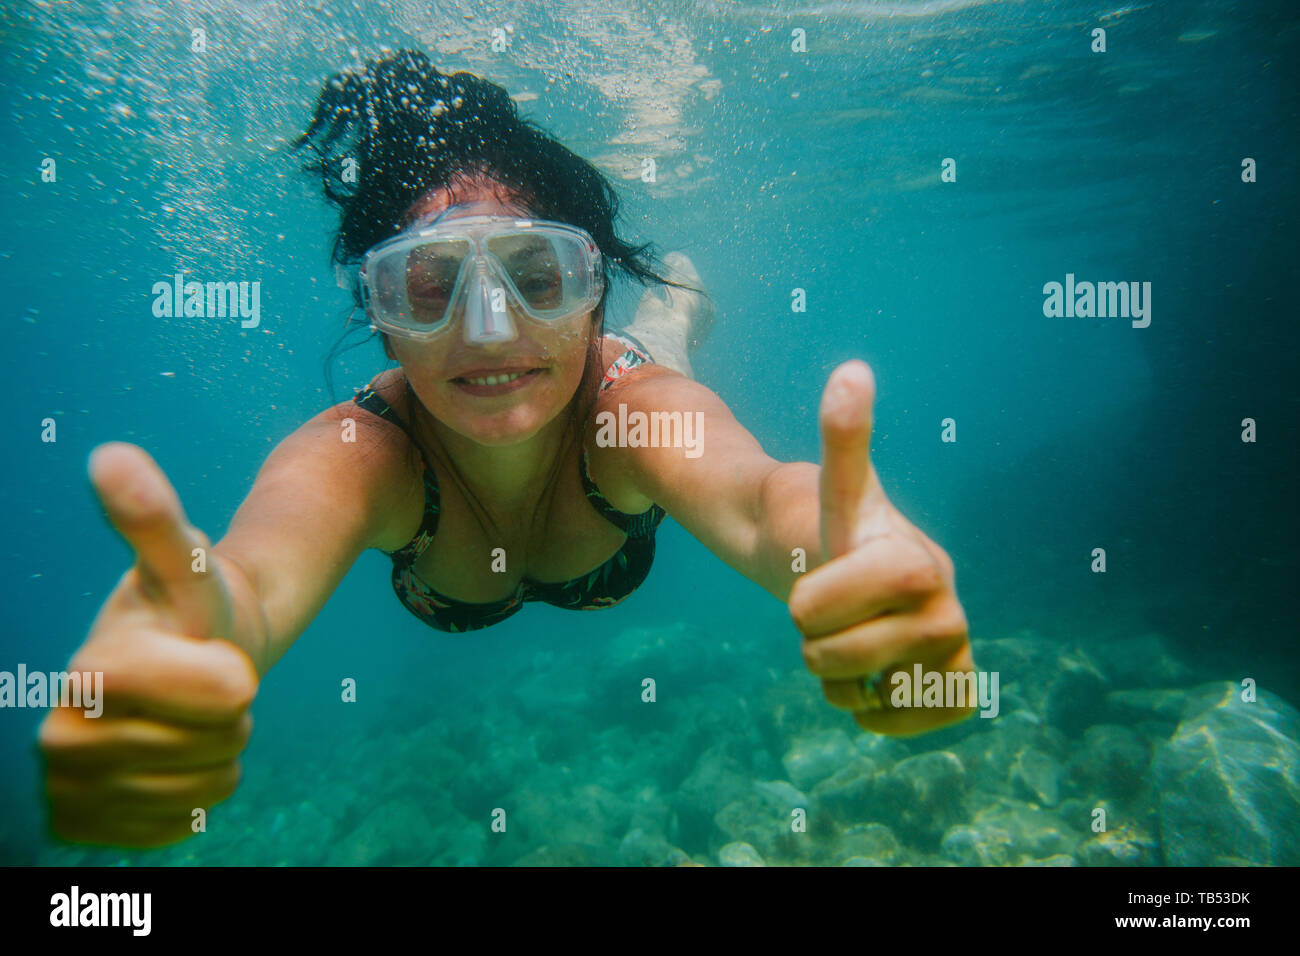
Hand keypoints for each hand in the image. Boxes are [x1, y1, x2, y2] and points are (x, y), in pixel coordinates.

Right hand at [37, 443, 262, 846]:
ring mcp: (66, 786)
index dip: (235, 676)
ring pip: (202, 790)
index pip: (222, 691)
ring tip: (190, 722)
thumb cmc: (189, 610)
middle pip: (213, 746)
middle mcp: (60, 734)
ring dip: (216, 757)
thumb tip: (112, 456)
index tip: (214, 656)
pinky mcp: (81, 825)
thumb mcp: (187, 562)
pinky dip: (196, 797)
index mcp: (92, 669)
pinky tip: (174, 764)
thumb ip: (154, 519)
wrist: (177, 667)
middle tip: (201, 690)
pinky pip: (180, 827)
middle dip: (228, 717)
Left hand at [789, 361, 973, 735]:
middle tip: (825, 617)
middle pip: (843, 655)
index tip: (810, 587)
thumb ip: (845, 438)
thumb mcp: (835, 488)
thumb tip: (852, 369)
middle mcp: (948, 607)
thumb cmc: (837, 533)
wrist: (854, 580)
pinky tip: (871, 677)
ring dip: (836, 677)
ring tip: (848, 641)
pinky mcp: (954, 692)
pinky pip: (898, 724)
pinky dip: (869, 711)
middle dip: (814, 642)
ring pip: (863, 694)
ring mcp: (954, 653)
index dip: (816, 600)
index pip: (846, 598)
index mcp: (918, 559)